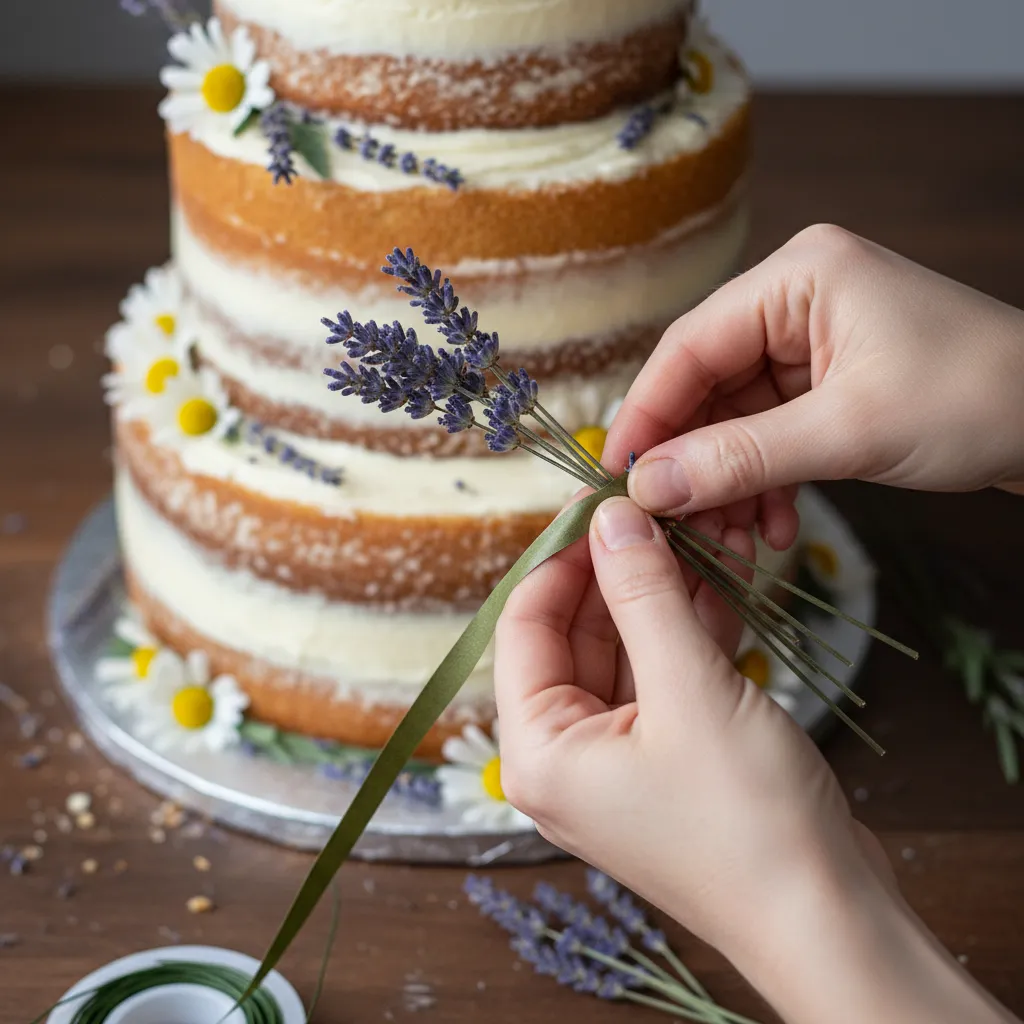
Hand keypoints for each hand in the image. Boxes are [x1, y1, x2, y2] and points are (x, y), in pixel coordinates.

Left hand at [494, 494, 884, 955]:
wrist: (829, 919)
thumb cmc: (748, 823)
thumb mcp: (690, 689)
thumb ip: (644, 594)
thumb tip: (609, 516)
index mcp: (538, 748)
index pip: (525, 623)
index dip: (565, 556)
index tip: (605, 503)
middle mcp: (565, 755)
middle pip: (578, 633)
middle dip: (624, 570)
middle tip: (664, 511)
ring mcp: (617, 759)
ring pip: (627, 649)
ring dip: (664, 594)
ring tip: (703, 533)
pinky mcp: (666, 760)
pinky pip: (662, 677)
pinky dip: (689, 633)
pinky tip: (723, 583)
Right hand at [605, 224, 1023, 540]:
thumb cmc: (978, 399)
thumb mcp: (849, 432)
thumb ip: (741, 458)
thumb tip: (649, 487)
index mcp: (797, 277)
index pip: (690, 346)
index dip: (647, 415)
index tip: (617, 477)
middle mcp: (795, 301)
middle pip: (707, 386)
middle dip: (693, 463)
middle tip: (677, 525)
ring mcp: (811, 343)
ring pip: (734, 420)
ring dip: (728, 484)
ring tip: (731, 543)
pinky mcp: (827, 383)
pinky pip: (770, 434)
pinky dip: (763, 482)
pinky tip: (771, 527)